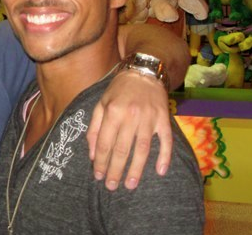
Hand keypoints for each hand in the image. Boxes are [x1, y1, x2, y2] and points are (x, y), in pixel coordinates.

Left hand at [86, 70, 171, 190]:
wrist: (144, 73)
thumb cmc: (118, 90)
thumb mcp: (101, 104)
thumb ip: (94, 128)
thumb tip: (92, 153)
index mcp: (112, 112)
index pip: (104, 143)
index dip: (100, 161)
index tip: (98, 176)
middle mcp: (130, 116)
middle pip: (122, 149)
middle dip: (115, 170)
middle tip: (112, 186)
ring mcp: (149, 118)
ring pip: (142, 149)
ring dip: (136, 169)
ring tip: (130, 185)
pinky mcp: (164, 119)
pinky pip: (165, 141)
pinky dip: (164, 157)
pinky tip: (160, 171)